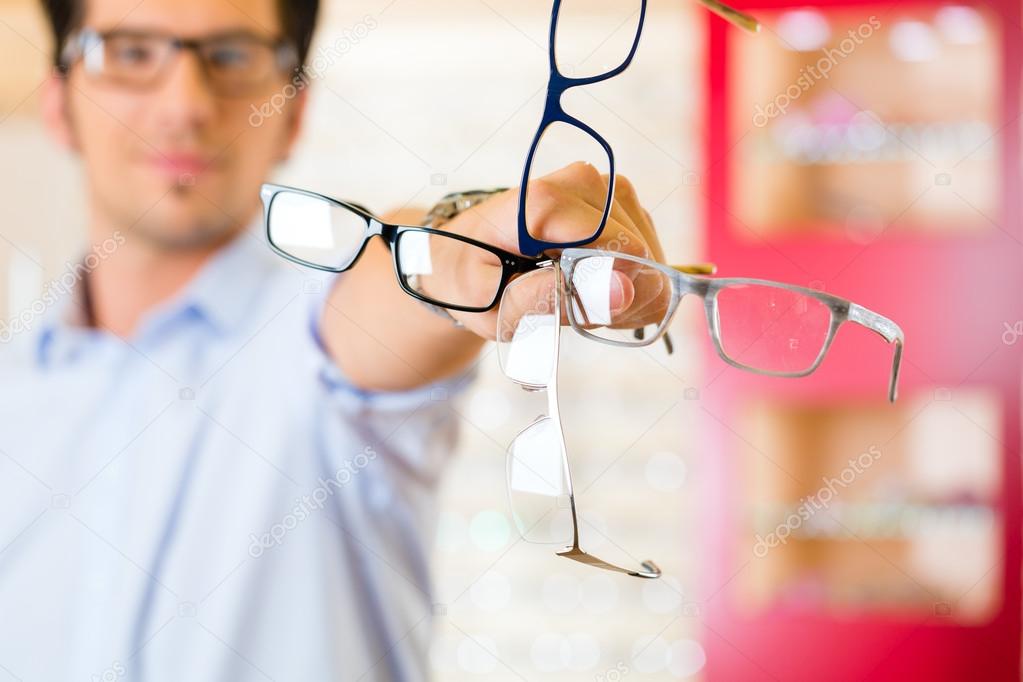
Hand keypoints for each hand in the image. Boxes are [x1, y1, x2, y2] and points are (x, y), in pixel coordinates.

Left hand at [440, 162, 667, 339]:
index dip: (610, 294)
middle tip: (567, 310)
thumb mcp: (492, 307)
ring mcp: (606, 189)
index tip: (576, 314)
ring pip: (650, 260)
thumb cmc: (472, 283)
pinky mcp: (621, 202)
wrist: (461, 258)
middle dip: (613, 298)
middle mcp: (582, 182)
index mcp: (541, 202)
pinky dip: (627, 285)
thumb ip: (552, 299)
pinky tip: (591, 288)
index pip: (618, 248)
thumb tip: (624, 290)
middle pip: (638, 257)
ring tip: (575, 298)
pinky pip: (651, 256)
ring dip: (621, 295)